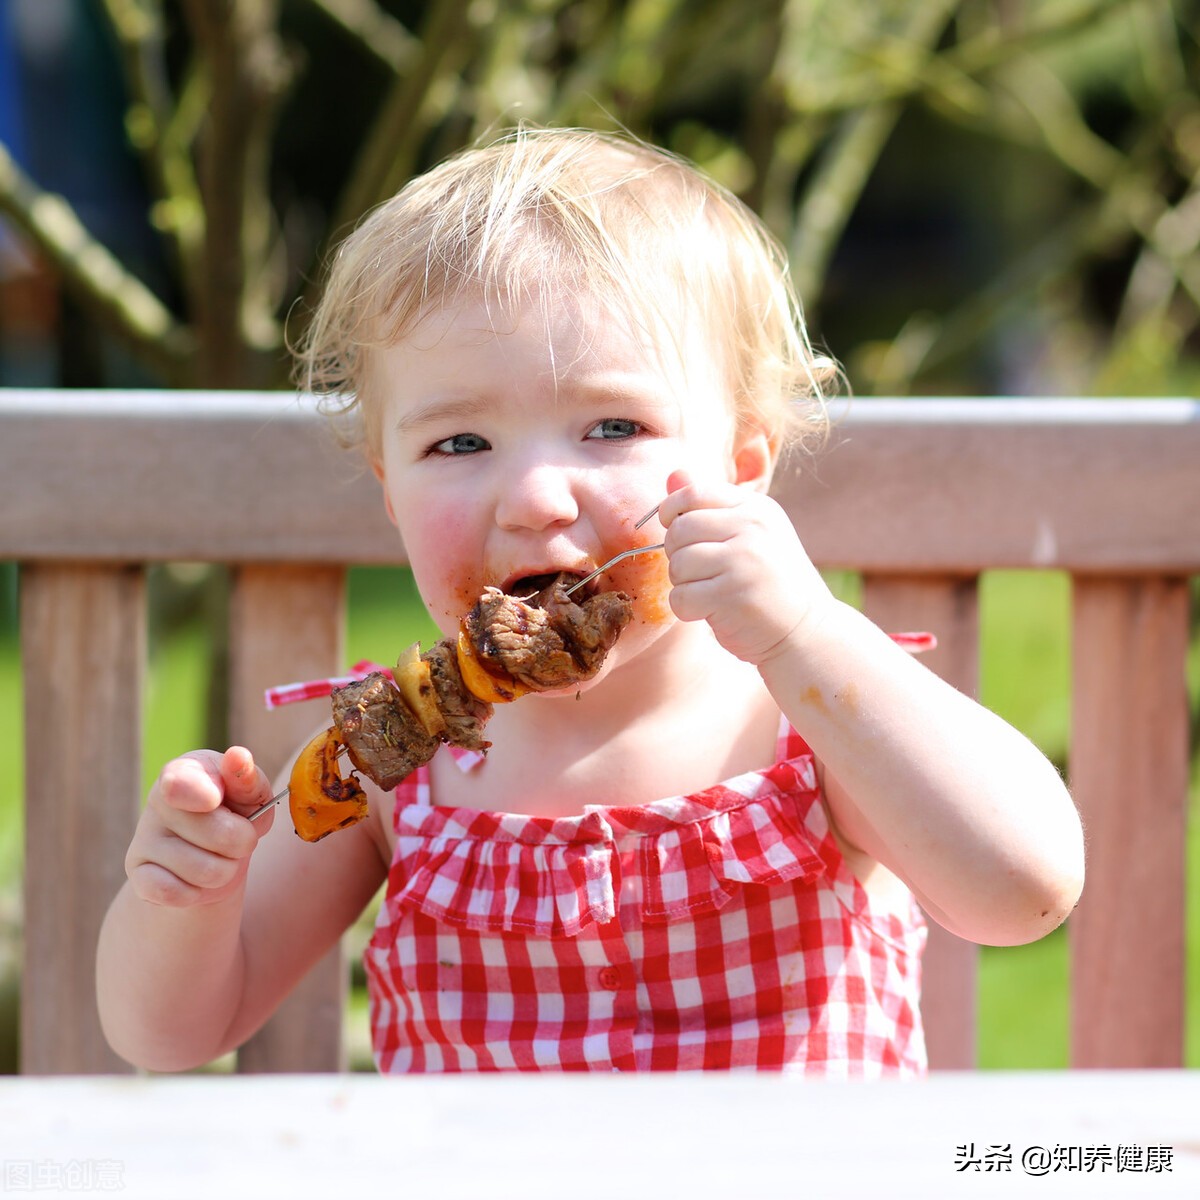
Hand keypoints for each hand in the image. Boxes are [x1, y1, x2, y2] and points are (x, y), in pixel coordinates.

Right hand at [126, 747, 273, 907]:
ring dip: (226, 870)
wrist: (211, 855)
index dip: (201, 793)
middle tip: (238, 837)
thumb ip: (247, 780)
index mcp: (187, 771)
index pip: (183, 782)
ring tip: (218, 857)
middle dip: (243, 843)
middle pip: (220, 835)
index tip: (213, 799)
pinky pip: (174, 893)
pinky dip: (197, 893)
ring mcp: (144, 839)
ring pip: (205, 871)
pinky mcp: (138, 876)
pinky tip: (194, 879)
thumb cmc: (235, 814)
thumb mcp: (251, 795)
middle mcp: (158, 801)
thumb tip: (238, 757)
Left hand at [658, 469, 835, 665]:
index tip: (674, 530)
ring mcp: (743, 561)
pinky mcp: (732, 596)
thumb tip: (672, 475)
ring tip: (709, 591)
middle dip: (676, 554)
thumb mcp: (749, 534)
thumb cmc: (770, 581)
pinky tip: (711, 611)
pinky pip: (681, 598)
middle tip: (698, 572)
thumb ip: (709, 505)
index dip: (670, 511)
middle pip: (679, 530)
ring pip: (677, 565)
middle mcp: (752, 529)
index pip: (693, 493)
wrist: (806, 630)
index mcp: (756, 508)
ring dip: (683, 584)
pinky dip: (687, 609)